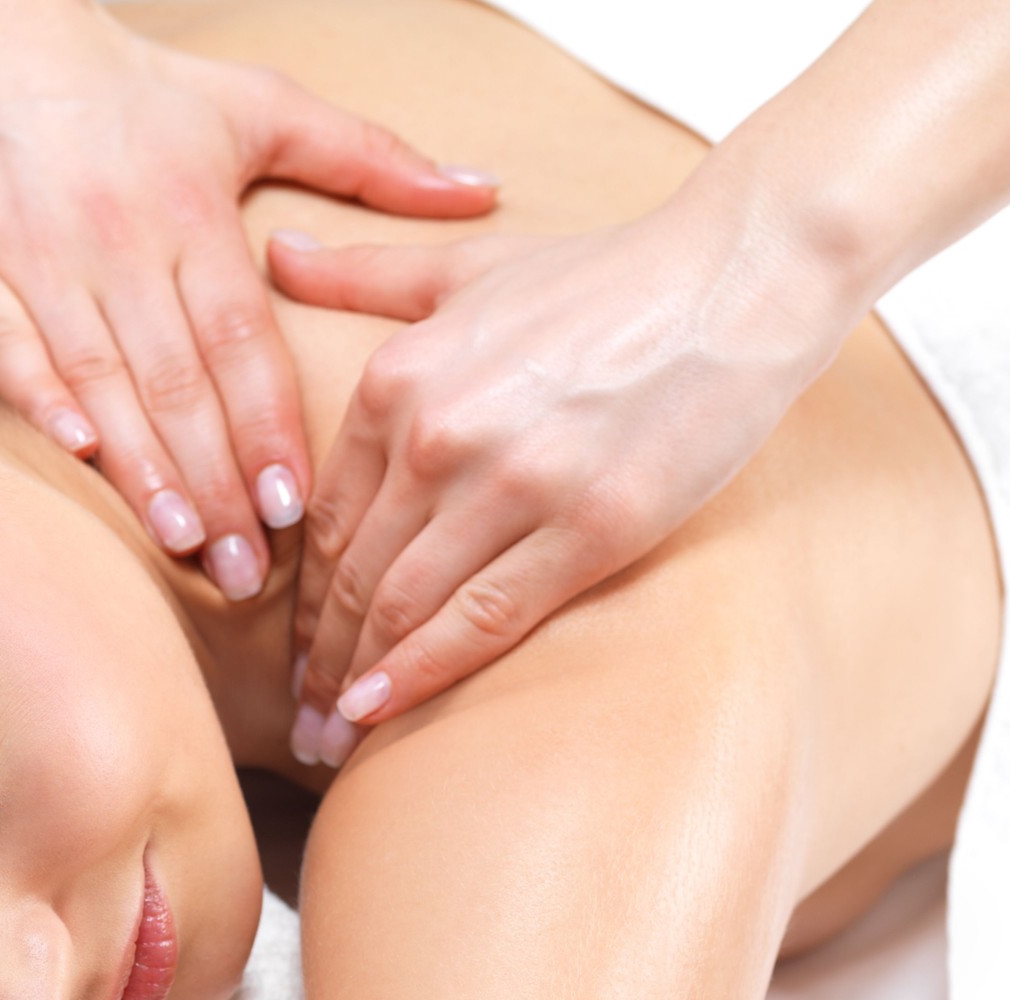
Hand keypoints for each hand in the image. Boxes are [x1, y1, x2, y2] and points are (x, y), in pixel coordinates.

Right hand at [0, 0, 497, 598]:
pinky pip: (4, 346)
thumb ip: (371, 159)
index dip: (269, 427)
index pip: (242, 341)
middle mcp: (118, 236)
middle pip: (177, 379)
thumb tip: (481, 190)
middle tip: (249, 570)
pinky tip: (81, 462)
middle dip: (217, 482)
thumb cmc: (130, 83)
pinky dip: (41, 401)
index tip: (296, 507)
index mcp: (193, 210)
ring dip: (143, 466)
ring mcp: (34, 251)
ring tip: (184, 541)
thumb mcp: (259, 106)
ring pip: (98, 377)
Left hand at [268, 188, 861, 765]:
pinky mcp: (591, 527)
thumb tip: (275, 252)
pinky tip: (380, 715)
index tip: (291, 650)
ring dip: (357, 681)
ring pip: (404, 607)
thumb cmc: (601, 276)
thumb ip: (364, 274)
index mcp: (398, 378)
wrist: (734, 275)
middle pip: (354, 575)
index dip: (300, 598)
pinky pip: (483, 619)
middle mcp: (439, 434)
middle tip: (299, 719)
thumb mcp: (467, 265)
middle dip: (317, 658)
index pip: (325, 520)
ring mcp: (514, 483)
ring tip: (330, 738)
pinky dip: (422, 674)